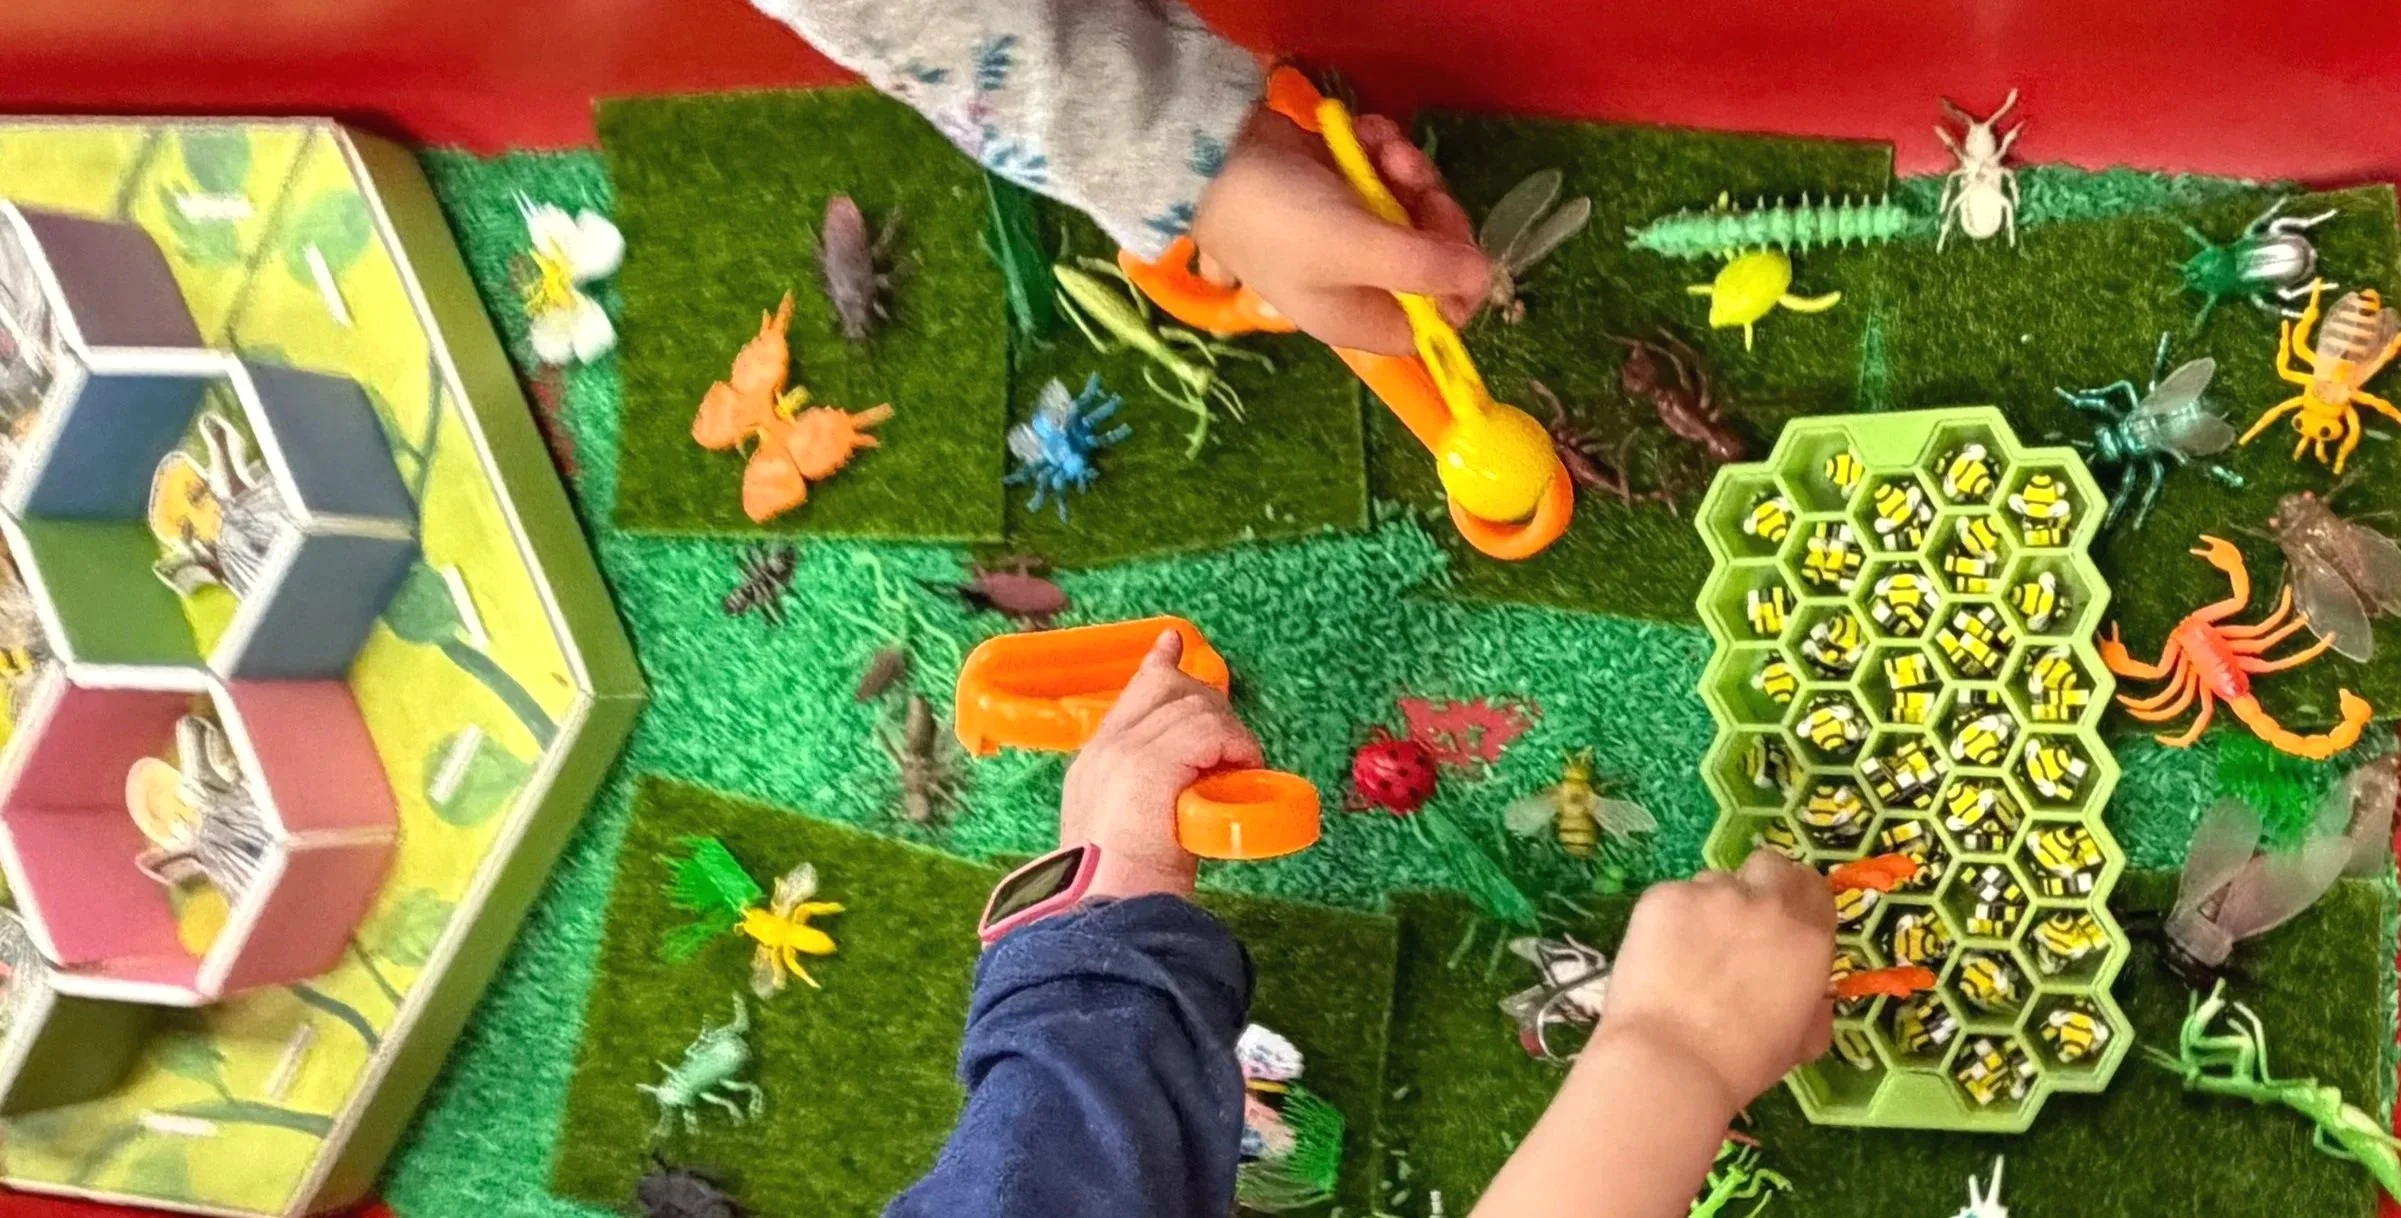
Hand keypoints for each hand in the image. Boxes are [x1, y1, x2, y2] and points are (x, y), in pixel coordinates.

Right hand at [1059, 630, 1264, 900]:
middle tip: (1235, 740)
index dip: (1159, 667)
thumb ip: (1149, 800)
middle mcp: (1106, 750)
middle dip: (1210, 703)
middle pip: (1166, 690)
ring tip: (1240, 767)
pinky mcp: (1152, 764)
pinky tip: (1242, 766)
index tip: (1173, 642)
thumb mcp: (1127, 834)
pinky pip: (1208, 732)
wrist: (1103, 914)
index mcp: (1094, 764)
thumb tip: (1194, 794)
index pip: (1131, 696)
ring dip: (1228, 733)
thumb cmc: (1120, 890)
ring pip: (1193, 708)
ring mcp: (1126, 753)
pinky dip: (1234, 745)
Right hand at [1189, 106, 1491, 354]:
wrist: (1213, 158)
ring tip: (1386, 151)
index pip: (1431, 325)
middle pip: (1431, 260)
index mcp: (1359, 317)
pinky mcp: (1340, 189)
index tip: (1460, 249)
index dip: (1456, 289)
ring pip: (1412, 207)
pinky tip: (1365, 135)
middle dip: (1434, 214)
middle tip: (1422, 186)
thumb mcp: (1357, 247)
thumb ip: (1425, 267)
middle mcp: (1358, 281)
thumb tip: (1484, 276)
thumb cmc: (1282, 219)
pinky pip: (1385, 173)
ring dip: (1410, 172)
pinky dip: (1382, 150)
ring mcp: (1348, 233)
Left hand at [1587, 851, 1836, 1111]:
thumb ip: (1813, 1007)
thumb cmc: (1742, 1062)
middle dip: (1760, 886)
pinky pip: (1673, 897)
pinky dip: (1669, 919)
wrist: (1671, 1059)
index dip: (1797, 901)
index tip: (1781, 922)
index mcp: (1808, 935)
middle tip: (1738, 924)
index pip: (1813, 887)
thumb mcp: (1800, 1041)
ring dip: (1711, 907)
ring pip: (1715, 882)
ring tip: (1690, 952)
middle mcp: (1765, 902)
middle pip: (1770, 865)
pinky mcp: (1664, 895)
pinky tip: (1659, 956)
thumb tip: (1812, 996)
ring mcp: (1711, 893)